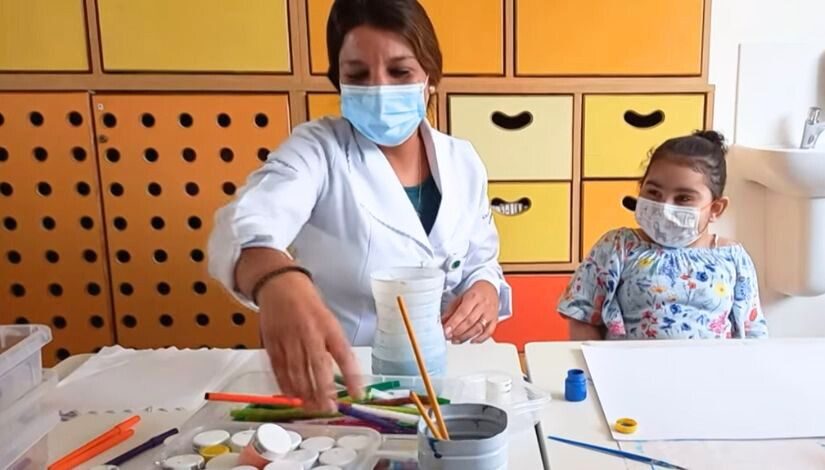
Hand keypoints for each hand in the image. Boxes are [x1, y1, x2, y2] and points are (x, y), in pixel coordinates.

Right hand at [258, 273, 361, 411]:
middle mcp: (309, 333)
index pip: (344, 354)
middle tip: (329, 409)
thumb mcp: (329, 321)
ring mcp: (289, 339)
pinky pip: (279, 370)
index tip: (358, 393)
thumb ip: (335, 346)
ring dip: (306, 394)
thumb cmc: (309, 305)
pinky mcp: (273, 344)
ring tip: (313, 408)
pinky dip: (287, 386)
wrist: (280, 286)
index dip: (352, 376)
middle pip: (317, 367)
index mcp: (328, 326)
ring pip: (297, 373)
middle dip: (324, 392)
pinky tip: (293, 398)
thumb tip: (347, 375)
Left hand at [442, 281, 498, 343]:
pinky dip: (480, 339)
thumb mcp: (460, 297)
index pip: (463, 312)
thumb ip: (451, 309)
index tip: (446, 330)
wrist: (489, 288)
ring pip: (479, 328)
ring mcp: (490, 313)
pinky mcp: (495, 320)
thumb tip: (443, 321)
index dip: (454, 323)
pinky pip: (489, 332)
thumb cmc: (474, 293)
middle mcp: (483, 305)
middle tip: (448, 336)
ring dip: (466, 337)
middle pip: (470, 322)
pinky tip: (471, 341)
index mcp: (473, 297)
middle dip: (458, 332)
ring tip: (455, 340)